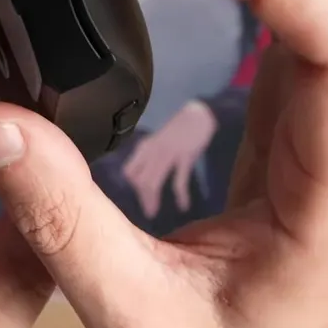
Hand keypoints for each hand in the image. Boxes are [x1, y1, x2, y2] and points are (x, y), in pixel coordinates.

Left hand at [122, 100, 217, 216]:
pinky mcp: (185, 157)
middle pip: (139, 181)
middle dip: (142, 199)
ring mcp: (168, 154)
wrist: (198, 113)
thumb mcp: (158, 141)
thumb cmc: (178, 129)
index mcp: (145, 147)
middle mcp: (153, 151)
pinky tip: (183, 206)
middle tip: (148, 212)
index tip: (140, 196)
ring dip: (152, 200)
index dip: (132, 186)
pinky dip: (181, 196)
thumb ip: (150, 156)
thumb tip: (144, 175)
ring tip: (153, 213)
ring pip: (153, 182)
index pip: (129, 171)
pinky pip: (179, 181)